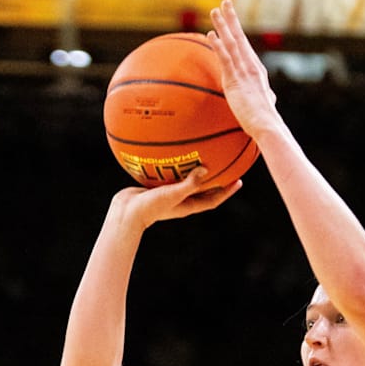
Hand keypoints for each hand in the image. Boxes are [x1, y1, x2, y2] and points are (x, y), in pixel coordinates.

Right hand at [110, 168, 240, 231]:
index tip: (239, 181)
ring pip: (186, 182)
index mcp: (188, 205)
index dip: (227, 191)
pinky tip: (172, 152)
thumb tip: (206, 169)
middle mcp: (180, 200)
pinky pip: (168, 175)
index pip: (214, 199)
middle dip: (216, 181)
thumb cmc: (151, 207)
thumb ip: (190, 183)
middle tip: (227, 167)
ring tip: (202, 158)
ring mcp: (168, 194)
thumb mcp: (173, 194)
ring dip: (195, 172)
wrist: (125, 213)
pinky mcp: (155, 188)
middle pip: (203, 191)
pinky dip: (174, 166)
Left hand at [208, 0, 280, 139]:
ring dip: (223, 26)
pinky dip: (219, 46)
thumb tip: (271, 98)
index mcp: (257, 70)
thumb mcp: (266, 103)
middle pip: (240, 38)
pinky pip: (226, 59)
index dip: (238, 30)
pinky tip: (212, 35)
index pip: (245, 46)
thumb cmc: (265, 120)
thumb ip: (266, 97)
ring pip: (232, 43)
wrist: (267, 125)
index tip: (231, 17)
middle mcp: (252, 67)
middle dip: (232, 19)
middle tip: (225, 3)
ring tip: (215, 11)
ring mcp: (245, 72)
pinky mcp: (237, 80)